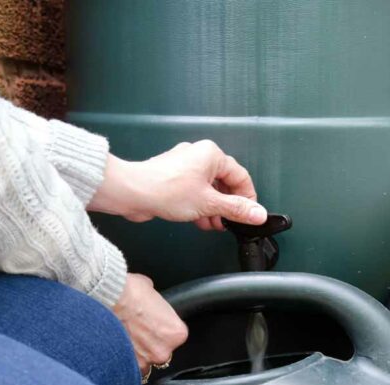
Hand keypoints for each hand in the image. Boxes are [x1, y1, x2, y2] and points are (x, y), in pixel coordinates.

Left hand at [89, 140, 267, 229]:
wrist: (132, 192)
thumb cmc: (166, 190)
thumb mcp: (209, 203)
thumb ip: (236, 209)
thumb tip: (258, 213)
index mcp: (212, 155)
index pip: (241, 176)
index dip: (248, 198)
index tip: (249, 214)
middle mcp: (199, 156)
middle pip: (224, 183)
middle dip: (227, 206)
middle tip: (229, 223)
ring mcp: (184, 166)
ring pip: (208, 189)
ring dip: (213, 209)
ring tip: (212, 225)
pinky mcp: (173, 178)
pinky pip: (194, 191)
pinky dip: (199, 206)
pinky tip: (198, 220)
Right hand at [113, 273, 187, 377]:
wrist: (107, 298)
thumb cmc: (129, 292)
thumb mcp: (151, 290)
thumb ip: (156, 303)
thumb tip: (151, 302)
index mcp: (176, 333)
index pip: (175, 337)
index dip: (163, 330)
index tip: (153, 325)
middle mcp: (163, 350)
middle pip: (160, 352)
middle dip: (150, 345)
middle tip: (137, 332)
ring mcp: (144, 361)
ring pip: (144, 363)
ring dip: (137, 355)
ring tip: (125, 340)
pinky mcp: (125, 365)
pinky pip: (127, 368)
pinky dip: (122, 360)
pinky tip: (116, 349)